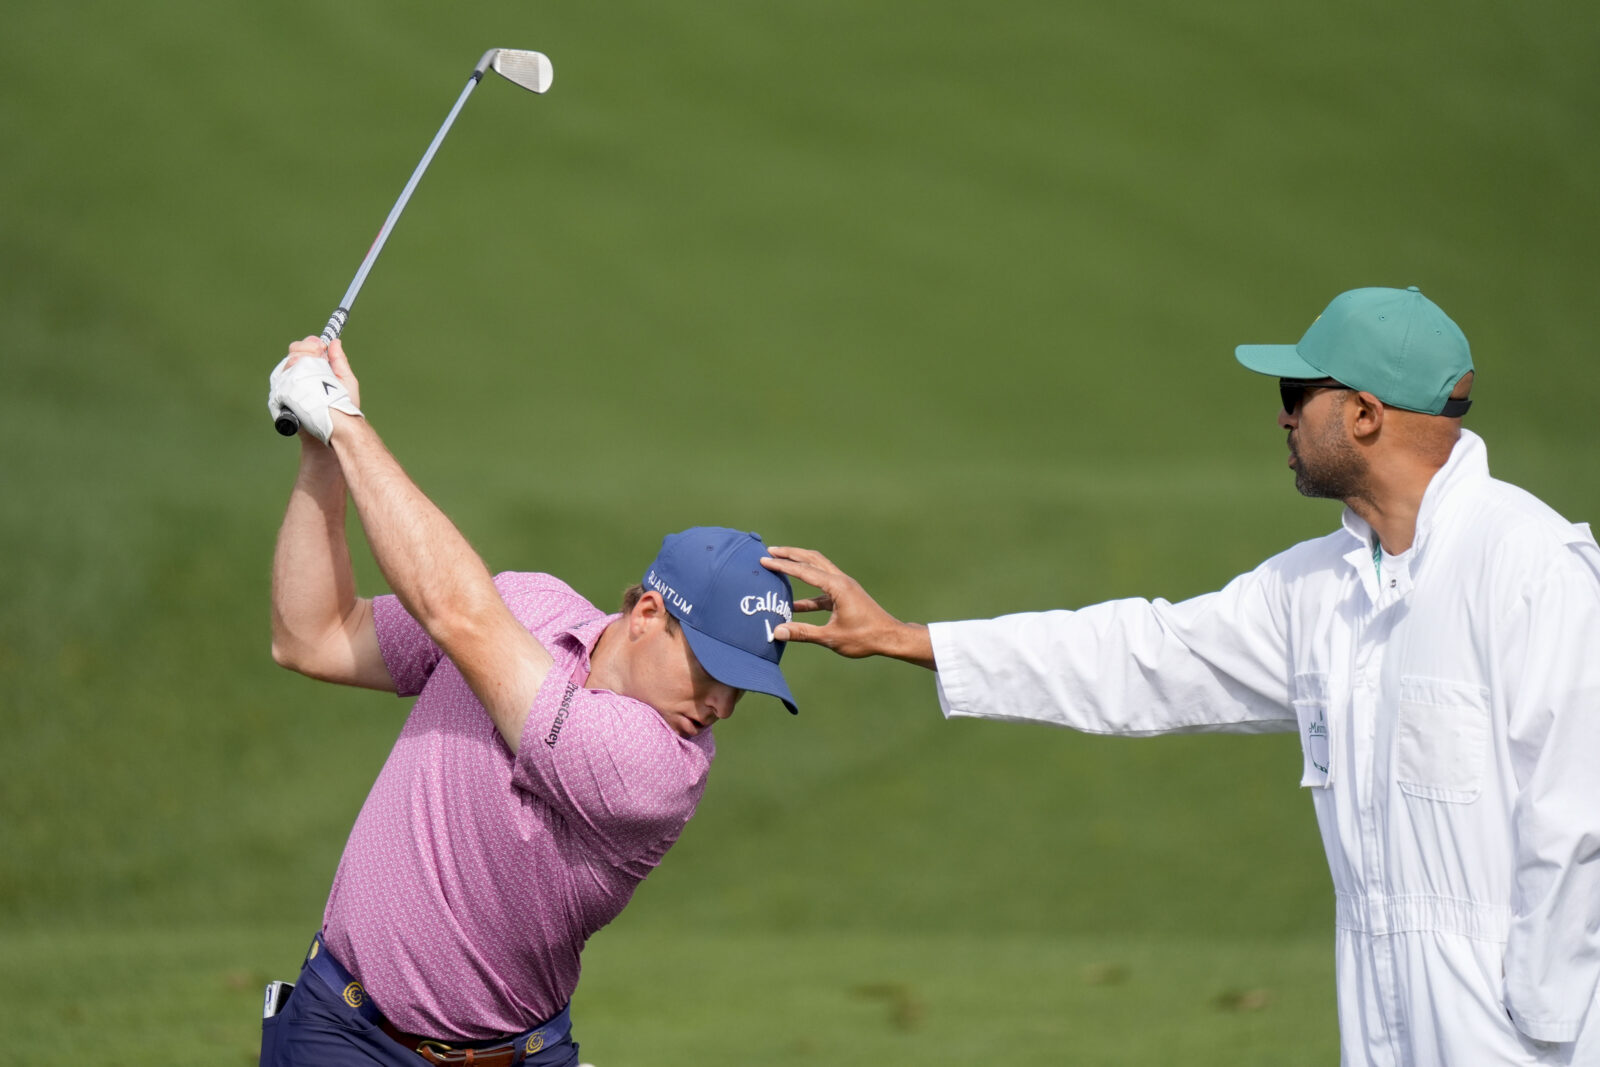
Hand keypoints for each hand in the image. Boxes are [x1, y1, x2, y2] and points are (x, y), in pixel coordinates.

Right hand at [268, 337, 362, 443]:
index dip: (311, 343)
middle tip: (318, 355)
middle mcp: (301, 373)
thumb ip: (339, 360)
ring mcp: (291, 383)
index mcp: (315, 368)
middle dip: (305, 349)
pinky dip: (291, 373)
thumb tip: (335, 342)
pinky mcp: (284, 394)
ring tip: (313, 369)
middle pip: (294, 351)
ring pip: (287, 362)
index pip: (306, 348)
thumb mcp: (345, 380)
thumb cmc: (342, 407)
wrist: (335, 426)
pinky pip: (281, 378)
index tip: (321, 346)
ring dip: (300, 360)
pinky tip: (301, 376)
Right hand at [761, 547, 933, 667]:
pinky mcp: (845, 596)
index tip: (764, 560)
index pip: (804, 571)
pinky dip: (807, 591)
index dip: (782, 566)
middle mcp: (841, 581)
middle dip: (790, 554)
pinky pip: (822, 588)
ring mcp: (844, 587)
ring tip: (779, 566)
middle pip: (812, 559)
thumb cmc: (865, 637)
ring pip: (818, 569)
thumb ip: (803, 633)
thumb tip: (777, 631)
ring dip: (799, 566)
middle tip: (769, 552)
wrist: (890, 637)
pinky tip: (793, 605)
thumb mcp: (831, 637)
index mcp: (837, 587)